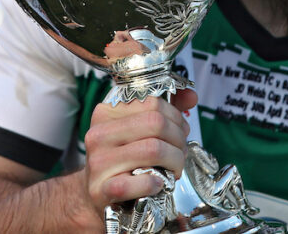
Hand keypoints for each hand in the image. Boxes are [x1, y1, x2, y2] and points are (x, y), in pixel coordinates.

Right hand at [83, 89, 197, 210]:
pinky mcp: (102, 190)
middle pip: (156, 123)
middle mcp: (99, 134)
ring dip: (175, 162)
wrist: (96, 191)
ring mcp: (99, 162)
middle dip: (179, 139)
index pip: (153, 103)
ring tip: (175, 169)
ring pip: (153, 150)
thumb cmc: (121, 157)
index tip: (181, 130)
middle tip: (181, 152)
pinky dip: (155, 184)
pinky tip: (158, 184)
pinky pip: (138, 182)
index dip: (176, 117)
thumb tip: (191, 96)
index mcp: (107, 112)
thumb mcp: (137, 128)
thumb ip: (164, 109)